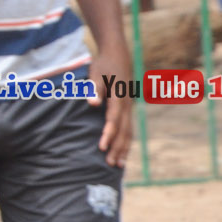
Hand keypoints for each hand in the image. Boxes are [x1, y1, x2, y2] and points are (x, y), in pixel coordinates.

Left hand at [87, 46, 134, 168]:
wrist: (118, 56)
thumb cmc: (104, 65)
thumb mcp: (96, 73)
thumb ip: (93, 88)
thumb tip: (92, 103)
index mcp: (118, 98)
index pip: (113, 120)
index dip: (108, 134)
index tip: (101, 147)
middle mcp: (126, 106)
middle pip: (123, 130)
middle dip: (117, 147)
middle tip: (110, 163)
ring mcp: (128, 108)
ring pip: (128, 132)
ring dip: (123, 148)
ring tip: (118, 165)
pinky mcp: (127, 109)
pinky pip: (128, 129)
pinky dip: (126, 141)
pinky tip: (122, 152)